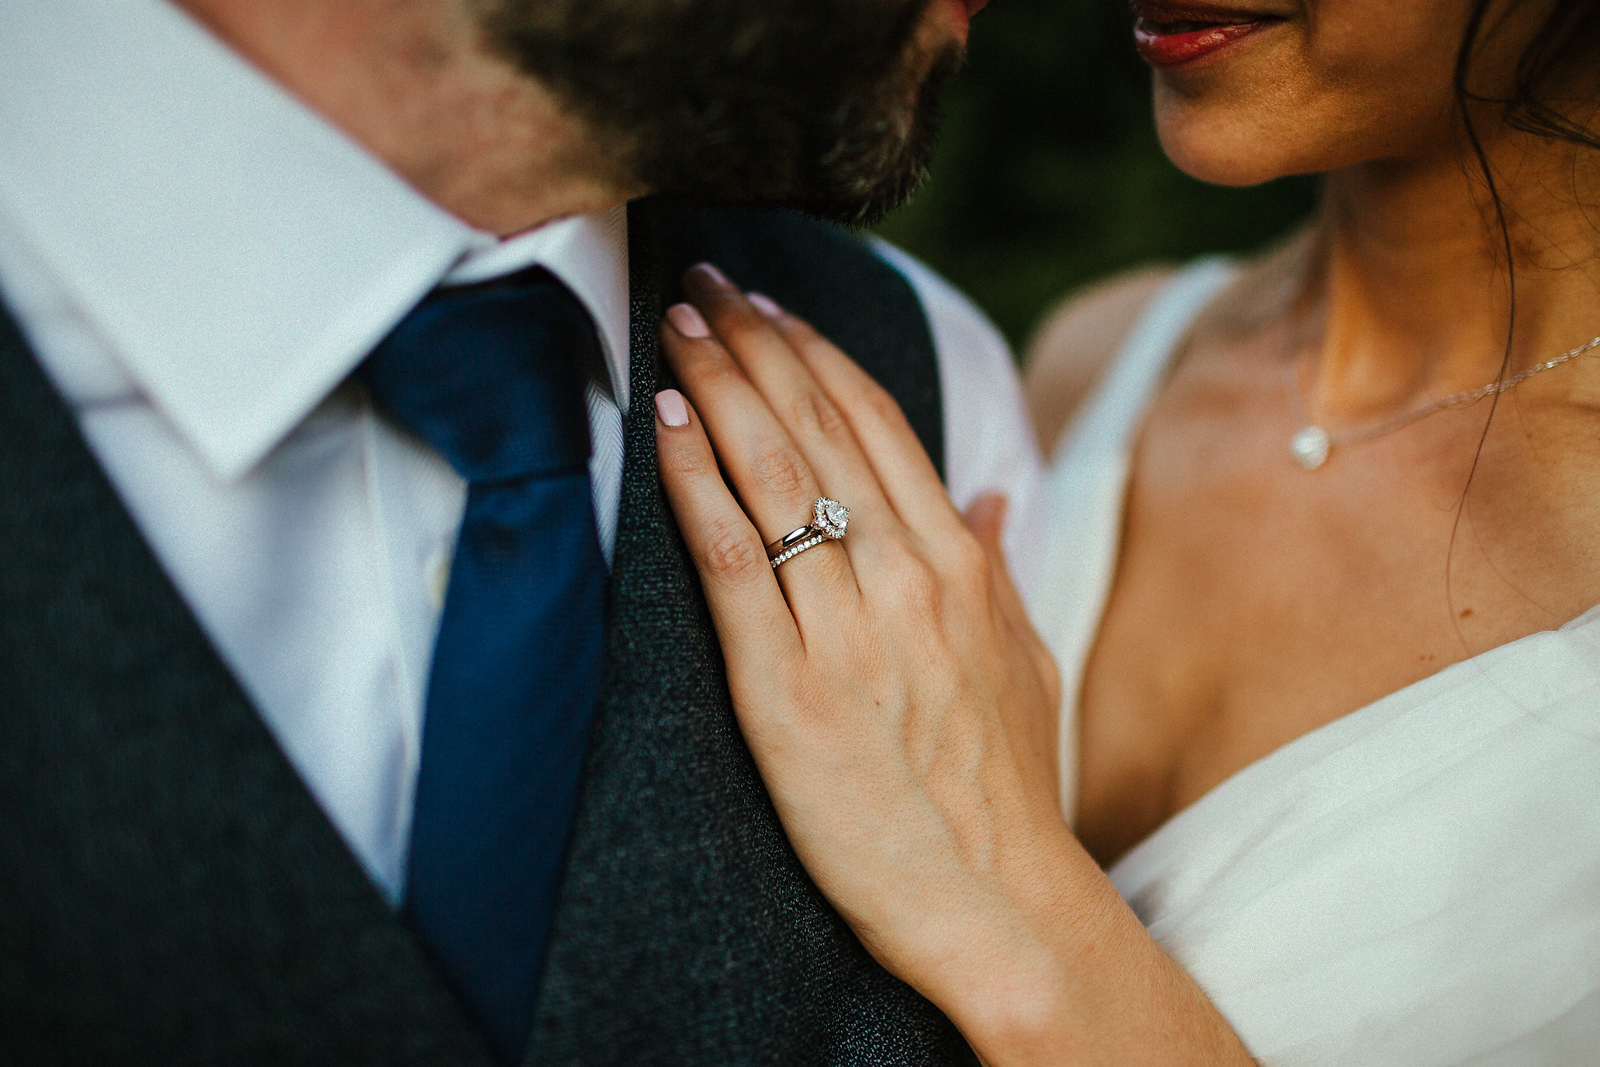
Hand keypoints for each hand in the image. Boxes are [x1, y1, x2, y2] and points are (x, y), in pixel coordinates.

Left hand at [653, 264, 1252, 1064]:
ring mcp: (846, 626)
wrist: (995, 900)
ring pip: (772, 472)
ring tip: (675, 326)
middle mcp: (907, 575)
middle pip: (817, 425)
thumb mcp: (1023, 661)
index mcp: (959, 563)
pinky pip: (734, 560)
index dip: (817, 354)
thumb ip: (998, 568)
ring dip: (717, 385)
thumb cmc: (1005, 787)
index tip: (772, 308)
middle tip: (703, 283)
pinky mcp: (786, 686)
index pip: (878, 424)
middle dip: (753, 341)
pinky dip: (695, 484)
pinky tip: (667, 426)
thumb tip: (990, 495)